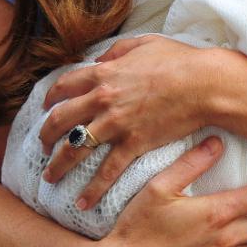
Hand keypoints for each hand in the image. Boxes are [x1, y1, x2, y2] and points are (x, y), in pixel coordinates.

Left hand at [39, 34, 214, 209]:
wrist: (204, 84)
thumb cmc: (180, 61)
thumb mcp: (145, 43)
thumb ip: (118, 50)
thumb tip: (101, 59)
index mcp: (104, 73)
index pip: (64, 86)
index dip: (50, 97)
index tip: (46, 107)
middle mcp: (102, 99)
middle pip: (59, 119)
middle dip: (45, 135)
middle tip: (42, 146)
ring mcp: (116, 123)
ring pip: (74, 148)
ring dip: (58, 165)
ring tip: (49, 178)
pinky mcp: (133, 144)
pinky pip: (107, 170)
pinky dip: (93, 189)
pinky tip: (83, 203)